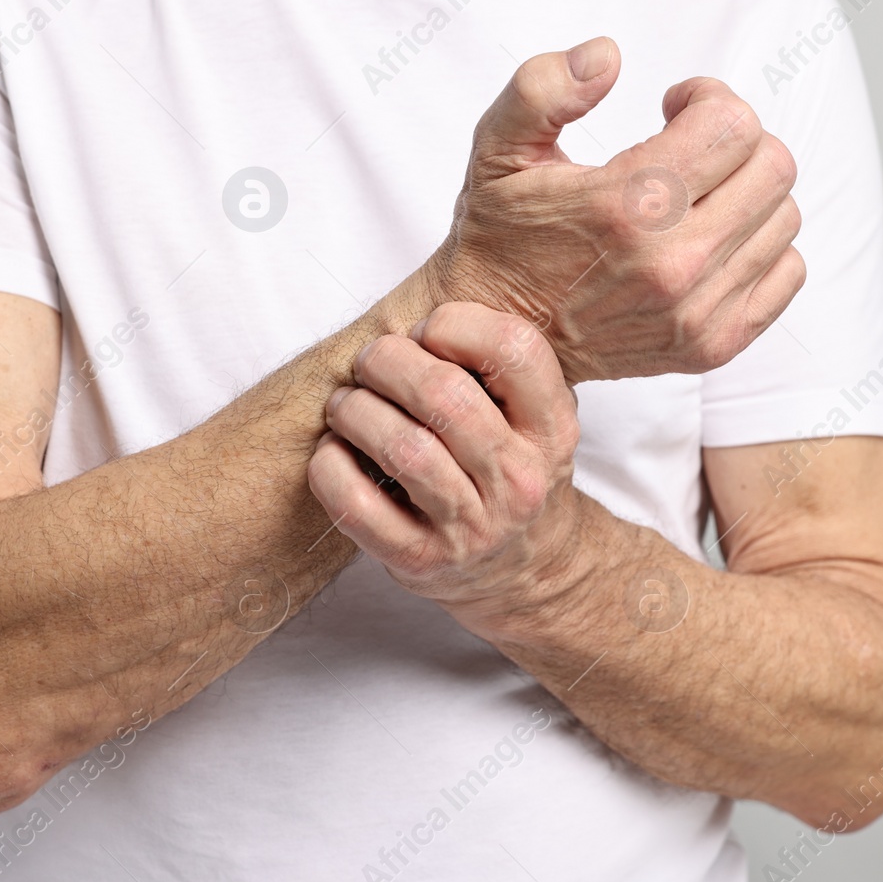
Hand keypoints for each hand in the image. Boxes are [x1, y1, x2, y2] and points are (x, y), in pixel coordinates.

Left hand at [306, 303, 580, 613]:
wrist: (526, 573)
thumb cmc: (511, 473)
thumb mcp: (534, 418)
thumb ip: (497, 366)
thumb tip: (419, 308)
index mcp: (552, 430)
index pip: (514, 349)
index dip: (456, 322)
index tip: (429, 332)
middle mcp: (519, 481)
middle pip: (444, 395)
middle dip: (389, 362)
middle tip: (370, 362)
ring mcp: (472, 528)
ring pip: (401, 447)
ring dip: (354, 410)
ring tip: (344, 404)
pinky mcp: (421, 561)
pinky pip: (358, 506)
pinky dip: (330, 468)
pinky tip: (332, 452)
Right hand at [420, 36, 804, 383]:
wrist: (499, 336)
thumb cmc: (502, 236)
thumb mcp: (496, 149)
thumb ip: (542, 88)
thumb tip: (607, 56)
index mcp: (625, 205)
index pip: (733, 124)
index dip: (707, 98)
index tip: (674, 107)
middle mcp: (670, 263)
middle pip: (772, 166)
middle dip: (735, 140)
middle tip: (690, 147)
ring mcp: (697, 310)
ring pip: (784, 216)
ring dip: (747, 192)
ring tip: (697, 196)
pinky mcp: (714, 344)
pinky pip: (788, 272)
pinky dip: (761, 246)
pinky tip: (712, 239)